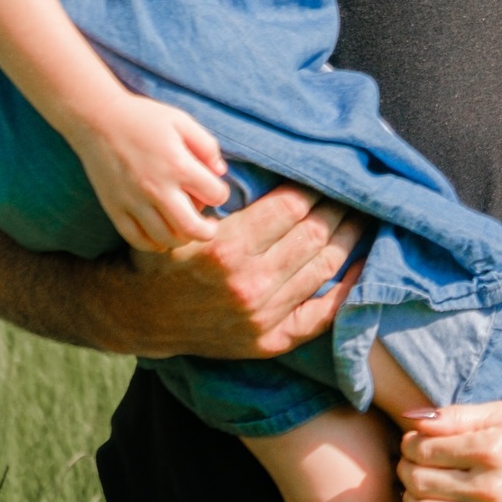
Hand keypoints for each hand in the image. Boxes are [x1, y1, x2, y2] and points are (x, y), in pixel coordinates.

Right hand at [70, 92, 229, 252]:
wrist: (98, 121)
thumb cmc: (144, 118)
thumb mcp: (182, 121)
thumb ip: (206, 145)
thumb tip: (220, 171)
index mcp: (178, 166)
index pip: (215, 195)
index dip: (221, 195)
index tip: (217, 192)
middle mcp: (157, 189)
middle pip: (190, 228)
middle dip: (207, 231)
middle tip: (210, 226)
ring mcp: (133, 202)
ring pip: (164, 238)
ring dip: (181, 239)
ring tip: (186, 229)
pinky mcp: (114, 209)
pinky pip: (136, 239)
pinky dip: (153, 244)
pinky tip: (162, 237)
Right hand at [113, 182, 366, 357]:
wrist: (137, 316)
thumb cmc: (165, 256)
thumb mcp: (183, 219)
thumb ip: (221, 194)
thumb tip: (270, 159)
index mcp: (227, 248)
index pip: (292, 207)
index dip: (317, 187)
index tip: (329, 173)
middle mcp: (248, 285)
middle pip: (313, 234)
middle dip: (339, 206)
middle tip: (355, 189)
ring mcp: (260, 318)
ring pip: (322, 267)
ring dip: (350, 238)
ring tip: (364, 216)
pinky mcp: (267, 343)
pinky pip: (319, 316)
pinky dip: (347, 291)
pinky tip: (362, 266)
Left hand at [398, 403, 501, 501]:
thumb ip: (458, 414)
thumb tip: (416, 416)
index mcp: (489, 447)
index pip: (426, 448)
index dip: (410, 441)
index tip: (414, 436)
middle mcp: (486, 483)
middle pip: (419, 478)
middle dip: (406, 464)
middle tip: (411, 455)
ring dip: (411, 489)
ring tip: (421, 475)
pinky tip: (432, 494)